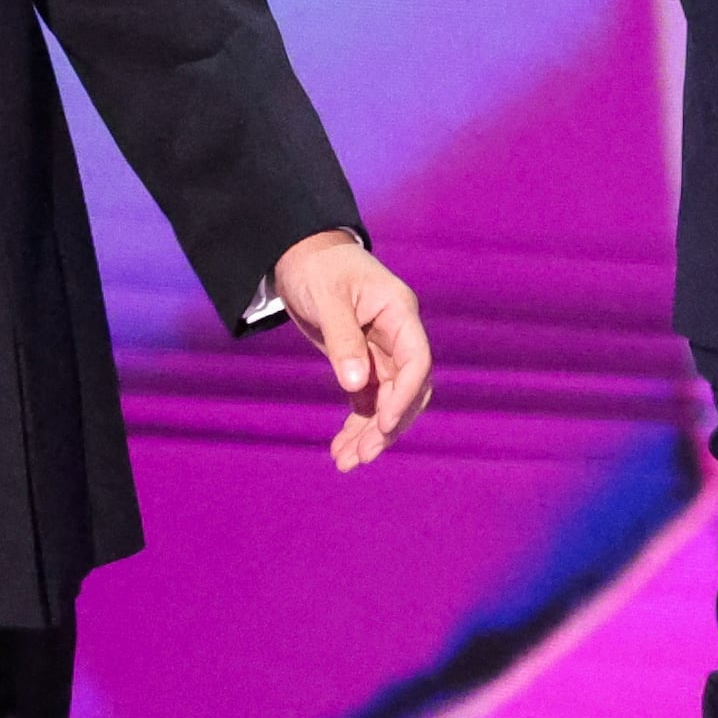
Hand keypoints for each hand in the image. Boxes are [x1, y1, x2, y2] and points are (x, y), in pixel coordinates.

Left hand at [273, 228, 431, 469]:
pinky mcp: (362, 363)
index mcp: (399, 313)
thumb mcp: (327, 299)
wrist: (300, 254)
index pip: (417, 362)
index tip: (384, 425)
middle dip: (387, 425)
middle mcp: (397, 336)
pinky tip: (340, 450)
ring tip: (346, 463)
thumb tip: (355, 385)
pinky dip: (355, 426)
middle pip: (406, 390)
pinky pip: (366, 402)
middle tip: (363, 456)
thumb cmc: (316, 267)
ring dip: (370, 434)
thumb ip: (343, 339)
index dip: (405, 397)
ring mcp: (381, 352)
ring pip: (386, 402)